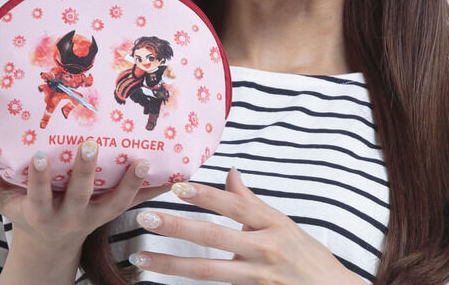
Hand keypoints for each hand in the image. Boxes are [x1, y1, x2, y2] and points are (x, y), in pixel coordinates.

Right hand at [0, 137, 167, 252]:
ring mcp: (94, 217)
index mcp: (39, 210)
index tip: (40, 153)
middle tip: (88, 146)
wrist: (48, 246)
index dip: (37, 176)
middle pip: (76, 195)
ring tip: (141, 162)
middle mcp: (69, 216)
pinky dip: (153, 192)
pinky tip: (174, 176)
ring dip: (129, 185)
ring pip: (114, 203)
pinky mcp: (112, 214)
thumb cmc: (23, 215)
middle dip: (81, 172)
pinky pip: (135, 203)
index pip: (35, 193)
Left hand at [129, 169, 364, 284]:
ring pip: (208, 271)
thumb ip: (251, 201)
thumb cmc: (305, 253)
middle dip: (177, 227)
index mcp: (270, 223)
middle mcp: (264, 249)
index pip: (233, 206)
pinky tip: (168, 279)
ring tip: (143, 256)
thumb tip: (230, 173)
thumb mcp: (281, 221)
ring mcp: (258, 277)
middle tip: (146, 218)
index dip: (205, 195)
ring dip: (172, 263)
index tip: (177, 187)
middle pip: (214, 237)